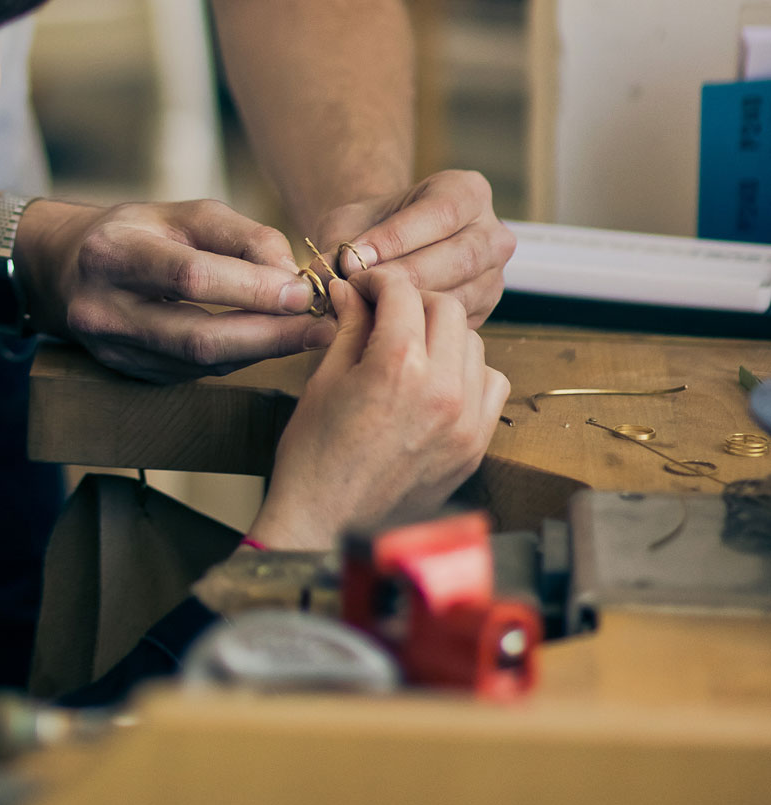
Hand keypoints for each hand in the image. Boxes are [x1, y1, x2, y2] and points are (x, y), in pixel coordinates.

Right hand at [17, 199, 335, 382]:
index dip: (251, 289)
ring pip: (200, 363)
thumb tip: (290, 277)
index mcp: (113, 254)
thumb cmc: (137, 233)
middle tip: (321, 329)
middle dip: (268, 336)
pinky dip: (237, 358)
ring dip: (260, 351)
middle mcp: (104, 309)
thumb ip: (241, 236)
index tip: (302, 291)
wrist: (69, 271)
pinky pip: (195, 372)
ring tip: (308, 334)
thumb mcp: (184, 213)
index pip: (190, 277)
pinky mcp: (128, 373)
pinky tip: (267, 342)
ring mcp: (113, 350)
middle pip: (197, 337)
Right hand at [246, 271, 509, 549]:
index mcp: (396, 366)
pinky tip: (437, 383)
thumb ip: (347, 329)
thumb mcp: (322, 382)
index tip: (365, 288)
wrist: (325, 523)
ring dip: (444, 336)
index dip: (378, 281)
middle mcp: (441, 389)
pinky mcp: (474, 445)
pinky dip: (469, 374)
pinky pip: (491, 386)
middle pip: (446, 310)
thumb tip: (350, 293)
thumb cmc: (313, 460)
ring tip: (410, 349)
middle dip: (414, 302)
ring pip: (475, 344)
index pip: (402, 292)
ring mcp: (465, 420)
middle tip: (386, 313)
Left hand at [315, 170, 515, 326]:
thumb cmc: (369, 230)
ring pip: (461, 294)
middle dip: (405, 276)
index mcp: (468, 192)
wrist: (383, 252)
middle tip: (361, 289)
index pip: (441, 213)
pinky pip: (457, 322)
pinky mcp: (483, 310)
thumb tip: (328, 274)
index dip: (397, 237)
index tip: (354, 257)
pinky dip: (419, 325)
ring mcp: (494, 275)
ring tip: (366, 308)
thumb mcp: (349, 224)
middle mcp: (493, 233)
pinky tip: (385, 326)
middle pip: (459, 257)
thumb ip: (339, 245)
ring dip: (412, 305)